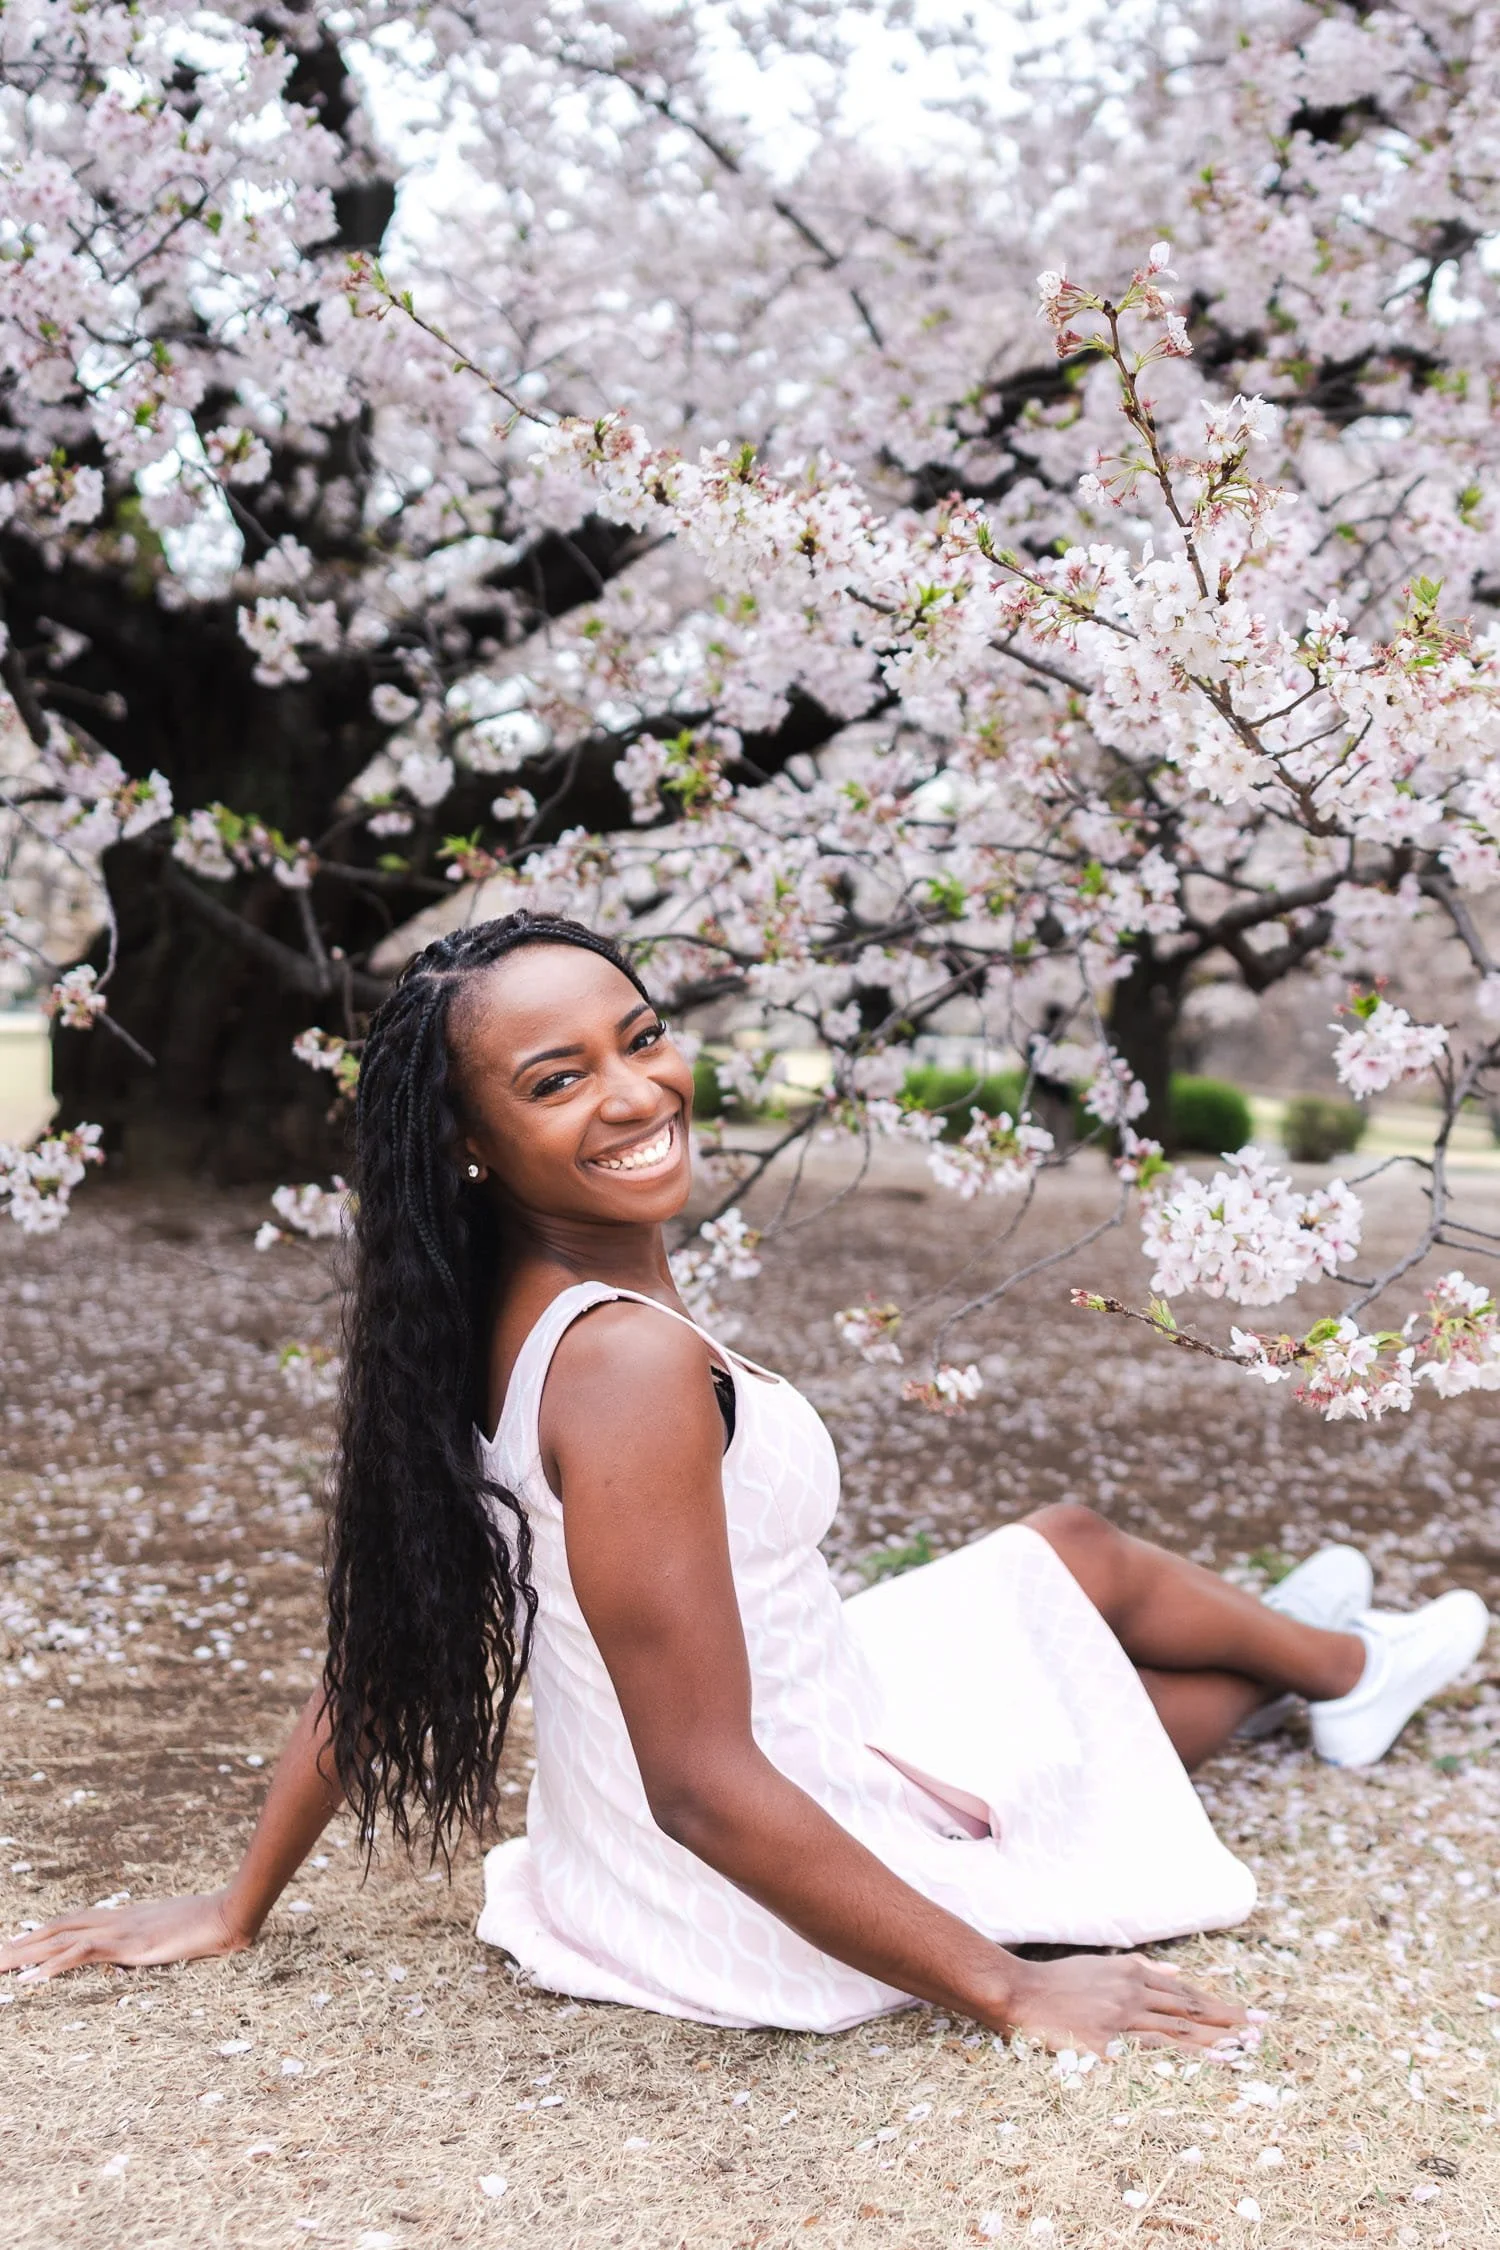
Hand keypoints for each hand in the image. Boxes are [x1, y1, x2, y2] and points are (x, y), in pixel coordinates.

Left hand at [0, 1889, 250, 1982]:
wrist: (228, 1913)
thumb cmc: (213, 1923)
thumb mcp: (179, 1934)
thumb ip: (161, 1940)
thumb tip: (155, 1950)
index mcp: (126, 1917)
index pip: (75, 1922)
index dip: (45, 1932)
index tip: (20, 1941)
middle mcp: (116, 1919)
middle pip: (58, 1928)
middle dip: (24, 1943)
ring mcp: (119, 1930)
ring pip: (59, 1939)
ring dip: (25, 1954)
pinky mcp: (125, 1945)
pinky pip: (79, 1954)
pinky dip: (51, 1965)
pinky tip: (29, 1978)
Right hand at [1000, 1952, 1247, 2053]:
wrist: (1020, 1994)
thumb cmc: (1058, 1981)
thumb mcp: (1102, 1966)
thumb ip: (1142, 1969)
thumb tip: (1179, 1974)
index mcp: (1131, 1974)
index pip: (1185, 1994)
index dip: (1218, 2005)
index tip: (1248, 2016)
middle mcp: (1131, 1993)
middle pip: (1188, 2010)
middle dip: (1227, 2020)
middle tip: (1261, 2030)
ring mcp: (1119, 2018)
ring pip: (1175, 2030)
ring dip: (1212, 2039)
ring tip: (1243, 2049)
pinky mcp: (1105, 2044)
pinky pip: (1149, 2052)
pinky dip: (1181, 2057)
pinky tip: (1203, 2064)